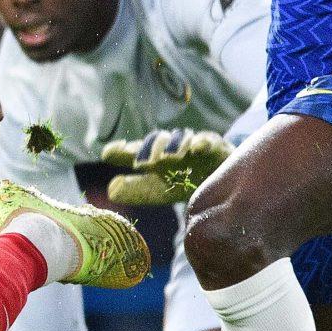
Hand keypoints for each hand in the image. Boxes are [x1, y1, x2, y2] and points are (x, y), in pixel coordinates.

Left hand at [101, 129, 231, 206]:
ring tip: (167, 157)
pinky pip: (209, 141)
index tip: (108, 153)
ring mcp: (193, 145)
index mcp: (153, 158)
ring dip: (173, 146)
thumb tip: (110, 190)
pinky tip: (197, 147)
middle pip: (156, 143)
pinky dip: (203, 142)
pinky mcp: (216, 146)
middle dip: (148, 149)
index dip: (121, 151)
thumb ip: (136, 189)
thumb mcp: (159, 189)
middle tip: (141, 161)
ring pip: (181, 140)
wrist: (223, 177)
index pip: (134, 151)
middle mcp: (170, 147)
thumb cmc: (185, 181)